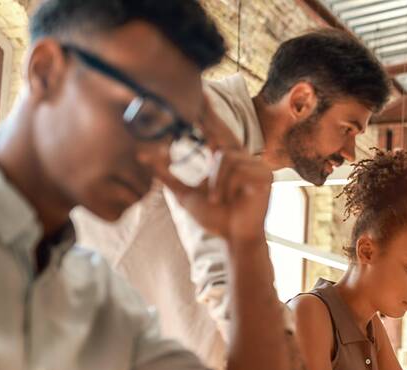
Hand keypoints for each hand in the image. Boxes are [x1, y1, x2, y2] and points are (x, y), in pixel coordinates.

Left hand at [153, 96, 271, 243]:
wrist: (235, 238)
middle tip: (197, 101)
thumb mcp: (185, 194)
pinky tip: (227, 200)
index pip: (217, 129)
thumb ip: (166, 175)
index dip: (209, 112)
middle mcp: (243, 157)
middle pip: (222, 133)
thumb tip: (142, 155)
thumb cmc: (216, 217)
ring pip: (224, 158)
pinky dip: (225, 187)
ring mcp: (256, 165)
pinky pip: (236, 170)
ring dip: (215, 182)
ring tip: (217, 200)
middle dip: (209, 121)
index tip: (200, 93)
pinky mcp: (264, 176)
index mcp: (227, 158)